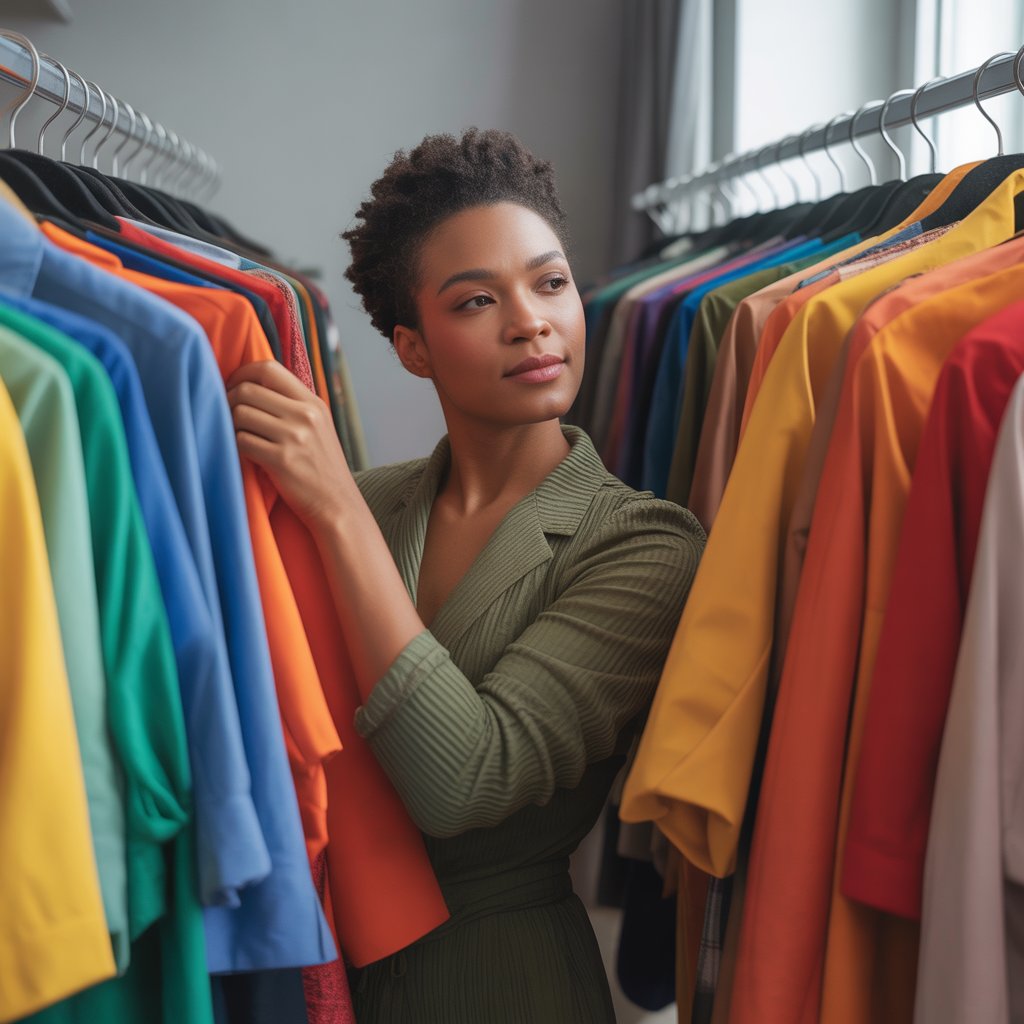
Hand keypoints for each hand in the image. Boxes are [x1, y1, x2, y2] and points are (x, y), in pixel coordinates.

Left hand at [226, 360, 351, 529]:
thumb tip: (251, 386)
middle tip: (228, 414)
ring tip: (240, 435)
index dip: (243, 373)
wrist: (337, 505)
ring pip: (241, 413)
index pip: (269, 369)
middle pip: (248, 390)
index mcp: (313, 403)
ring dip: (232, 425)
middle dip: (230, 400)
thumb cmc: (321, 467)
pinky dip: (237, 446)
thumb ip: (293, 405)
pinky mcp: (281, 460)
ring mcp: (294, 437)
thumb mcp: (318, 427)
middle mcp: (305, 415)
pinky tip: (247, 454)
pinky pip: (241, 441)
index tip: (234, 386)